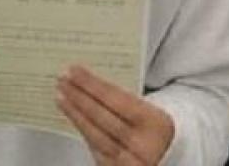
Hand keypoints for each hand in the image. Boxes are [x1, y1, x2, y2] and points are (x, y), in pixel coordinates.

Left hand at [56, 65, 174, 164]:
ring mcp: (130, 161)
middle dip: (79, 97)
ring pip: (96, 136)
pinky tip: (74, 118)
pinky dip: (83, 131)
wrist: (165, 156)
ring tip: (62, 96)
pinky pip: (95, 149)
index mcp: (157, 123)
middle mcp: (144, 145)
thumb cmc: (153, 127)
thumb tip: (90, 82)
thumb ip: (125, 101)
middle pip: (104, 118)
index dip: (93, 85)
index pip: (118, 100)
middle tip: (63, 80)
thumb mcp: (149, 111)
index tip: (74, 71)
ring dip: (76, 114)